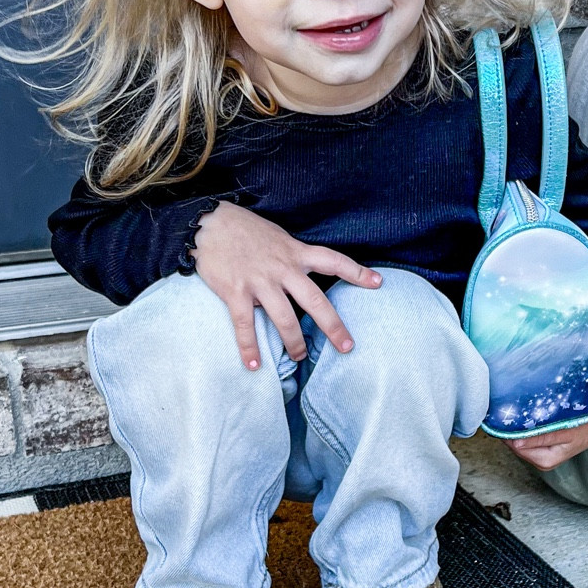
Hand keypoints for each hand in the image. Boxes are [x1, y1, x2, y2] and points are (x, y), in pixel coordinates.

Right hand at [193, 201, 379, 368]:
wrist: (209, 223)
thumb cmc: (244, 229)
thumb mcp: (277, 236)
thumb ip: (292, 256)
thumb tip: (303, 275)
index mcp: (295, 252)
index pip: (333, 261)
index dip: (357, 272)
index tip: (378, 283)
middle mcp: (282, 268)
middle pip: (315, 301)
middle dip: (333, 326)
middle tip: (347, 347)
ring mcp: (259, 281)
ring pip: (285, 319)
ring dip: (294, 343)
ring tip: (299, 358)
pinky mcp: (235, 291)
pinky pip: (245, 325)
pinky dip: (250, 347)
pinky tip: (253, 364)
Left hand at [511, 406, 587, 471]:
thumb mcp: (566, 431)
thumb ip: (541, 437)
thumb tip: (515, 443)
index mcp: (545, 460)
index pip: (514, 446)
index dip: (508, 430)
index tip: (505, 412)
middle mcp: (541, 459)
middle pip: (514, 443)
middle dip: (512, 427)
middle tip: (510, 406)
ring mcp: (542, 451)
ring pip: (519, 438)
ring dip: (518, 424)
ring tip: (519, 407)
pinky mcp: (544, 443)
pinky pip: (527, 434)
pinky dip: (525, 423)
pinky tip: (527, 412)